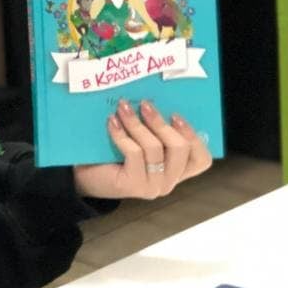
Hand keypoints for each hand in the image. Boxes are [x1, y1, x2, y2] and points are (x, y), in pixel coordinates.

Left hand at [73, 98, 211, 201]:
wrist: (86, 174)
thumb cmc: (115, 154)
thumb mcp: (142, 139)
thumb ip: (156, 129)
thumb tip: (157, 100)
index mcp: (178, 170)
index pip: (201, 159)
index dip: (194, 136)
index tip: (175, 115)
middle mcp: (170, 181)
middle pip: (180, 148)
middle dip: (161, 123)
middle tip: (145, 104)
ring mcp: (153, 186)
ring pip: (155, 148)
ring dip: (137, 124)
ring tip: (123, 108)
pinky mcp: (134, 186)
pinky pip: (134, 153)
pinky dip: (122, 134)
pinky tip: (112, 122)